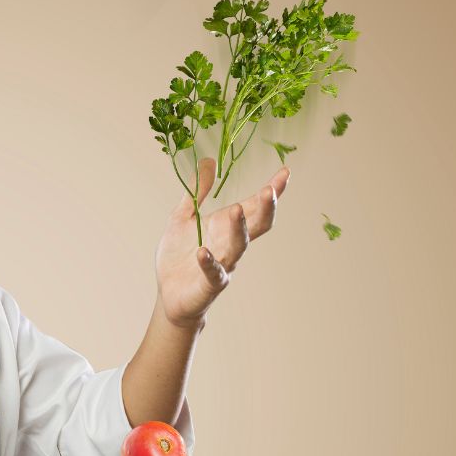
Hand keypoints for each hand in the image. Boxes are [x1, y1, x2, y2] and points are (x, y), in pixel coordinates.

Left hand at [155, 157, 290, 326]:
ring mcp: (224, 264)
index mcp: (228, 226)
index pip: (255, 206)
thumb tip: (209, 160)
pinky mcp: (209, 284)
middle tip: (270, 190)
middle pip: (257, 225)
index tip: (285, 172)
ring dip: (239, 229)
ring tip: (237, 209)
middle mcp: (232, 244)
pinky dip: (209, 262)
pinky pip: (213, 272)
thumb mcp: (184, 217)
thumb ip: (197, 192)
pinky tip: (202, 252)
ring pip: (239, 246)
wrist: (170, 295)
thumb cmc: (180, 256)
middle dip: (266, 208)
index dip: (272, 190)